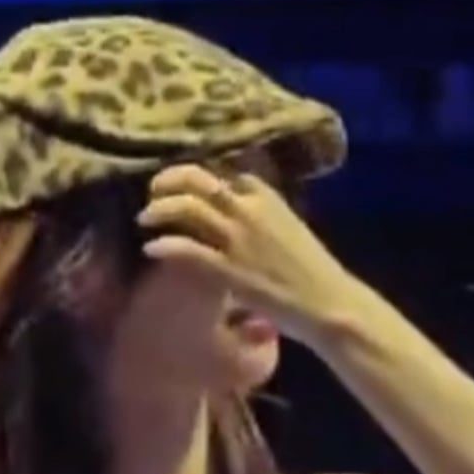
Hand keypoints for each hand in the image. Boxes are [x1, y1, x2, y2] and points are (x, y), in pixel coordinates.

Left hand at [137, 163, 352, 347]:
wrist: (327, 303)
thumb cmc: (311, 272)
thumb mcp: (287, 229)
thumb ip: (260, 217)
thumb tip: (234, 218)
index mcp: (266, 194)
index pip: (222, 171)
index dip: (197, 174)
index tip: (183, 182)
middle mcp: (249, 208)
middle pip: (198, 179)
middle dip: (170, 180)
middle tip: (154, 190)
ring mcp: (237, 238)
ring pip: (186, 207)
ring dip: (160, 209)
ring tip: (145, 217)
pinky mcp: (228, 269)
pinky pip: (186, 249)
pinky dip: (165, 245)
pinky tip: (151, 248)